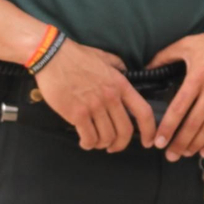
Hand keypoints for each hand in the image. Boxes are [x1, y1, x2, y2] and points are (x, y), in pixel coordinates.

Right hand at [33, 40, 155, 152]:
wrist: (53, 56)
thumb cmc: (78, 57)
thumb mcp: (107, 58)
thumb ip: (119, 68)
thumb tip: (126, 72)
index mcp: (121, 85)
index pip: (143, 112)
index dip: (149, 130)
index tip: (148, 140)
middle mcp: (111, 97)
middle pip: (125, 130)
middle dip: (121, 144)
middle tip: (114, 147)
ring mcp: (94, 106)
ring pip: (106, 137)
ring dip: (102, 144)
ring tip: (96, 142)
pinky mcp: (76, 113)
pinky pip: (88, 137)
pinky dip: (88, 143)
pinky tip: (85, 141)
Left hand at [147, 18, 203, 160]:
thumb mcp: (190, 43)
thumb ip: (166, 55)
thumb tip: (146, 67)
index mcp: (198, 76)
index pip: (179, 108)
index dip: (167, 127)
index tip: (158, 141)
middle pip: (194, 123)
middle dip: (180, 142)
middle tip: (170, 155)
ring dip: (196, 144)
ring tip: (185, 154)